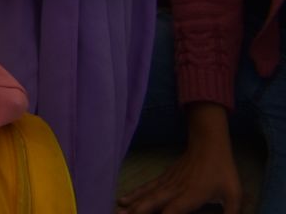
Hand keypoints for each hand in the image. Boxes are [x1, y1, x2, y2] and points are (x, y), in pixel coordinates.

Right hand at [117, 111, 239, 212]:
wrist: (209, 145)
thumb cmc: (223, 171)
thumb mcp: (234, 195)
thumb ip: (232, 213)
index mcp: (190, 196)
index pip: (172, 212)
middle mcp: (174, 190)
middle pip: (152, 203)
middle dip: (137, 212)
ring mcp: (167, 182)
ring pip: (146, 195)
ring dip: (132, 204)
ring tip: (117, 210)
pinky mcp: (164, 178)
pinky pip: (146, 187)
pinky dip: (134, 194)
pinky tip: (124, 199)